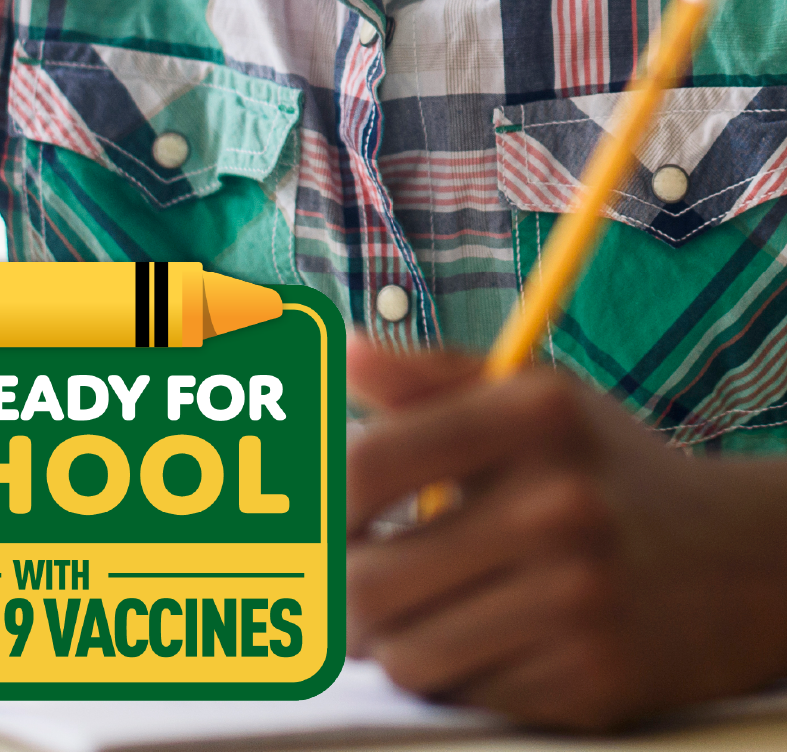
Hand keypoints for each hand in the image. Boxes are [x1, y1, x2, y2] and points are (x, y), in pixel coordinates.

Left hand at [346, 335, 786, 728]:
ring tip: (405, 608)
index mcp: (533, 417)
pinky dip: (455, 673)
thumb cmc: (608, 467)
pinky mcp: (589, 684)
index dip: (315, 495)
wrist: (741, 561)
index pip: (368, 466)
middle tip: (334, 580)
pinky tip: (480, 633)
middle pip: (367, 579)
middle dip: (331, 589)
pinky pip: (468, 697)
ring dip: (387, 639)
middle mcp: (557, 509)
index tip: (313, 508)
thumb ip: (431, 377)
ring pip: (407, 655)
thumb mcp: (535, 394)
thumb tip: (344, 358)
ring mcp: (576, 605)